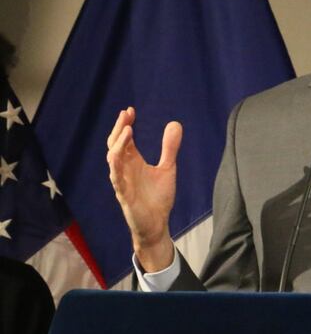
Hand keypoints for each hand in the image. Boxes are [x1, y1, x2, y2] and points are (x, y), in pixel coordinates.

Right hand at [106, 107, 181, 272]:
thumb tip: (175, 123)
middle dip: (119, 129)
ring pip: (112, 159)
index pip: (125, 139)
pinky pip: (116, 178)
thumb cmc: (158, 197)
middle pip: (115, 144)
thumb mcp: (167, 168)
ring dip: (118, 144)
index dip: (125, 124)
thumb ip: (169, 148)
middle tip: (126, 114)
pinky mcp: (123, 194)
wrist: (157, 223)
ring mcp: (122, 181)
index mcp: (133, 162)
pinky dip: (116, 166)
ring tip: (127, 129)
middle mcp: (124, 169)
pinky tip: (119, 155)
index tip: (130, 110)